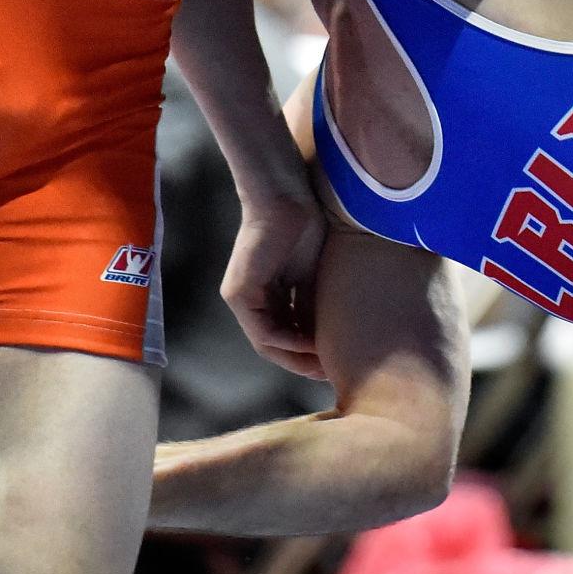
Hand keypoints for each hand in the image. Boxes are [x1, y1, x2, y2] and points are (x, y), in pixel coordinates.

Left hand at [220, 191, 328, 379]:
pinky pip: (263, 331)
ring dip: (296, 357)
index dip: (308, 353)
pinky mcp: (239, 293)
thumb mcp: (313, 279)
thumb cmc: (305, 228)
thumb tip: (324, 342)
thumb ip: (311, 308)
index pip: (284, 334)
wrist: (288, 199)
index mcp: (266, 295)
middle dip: (302, 362)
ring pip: (267, 343)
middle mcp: (249, 300)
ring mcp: (241, 298)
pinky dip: (288, 341)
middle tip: (330, 374)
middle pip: (274, 344)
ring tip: (324, 365)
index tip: (333, 362)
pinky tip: (311, 344)